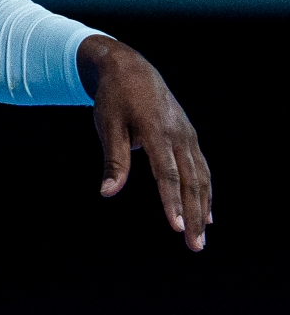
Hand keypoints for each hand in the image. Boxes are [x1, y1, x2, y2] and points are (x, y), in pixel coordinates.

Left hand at [78, 35, 211, 249]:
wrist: (131, 69)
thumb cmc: (114, 100)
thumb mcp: (108, 127)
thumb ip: (114, 162)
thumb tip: (107, 193)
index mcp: (157, 131)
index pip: (167, 174)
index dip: (172, 202)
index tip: (177, 227)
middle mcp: (178, 135)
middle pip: (190, 181)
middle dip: (194, 215)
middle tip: (194, 245)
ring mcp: (188, 136)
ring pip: (201, 178)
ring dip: (203, 209)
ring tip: (201, 237)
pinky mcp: (189, 137)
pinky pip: (202, 169)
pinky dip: (205, 192)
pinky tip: (207, 215)